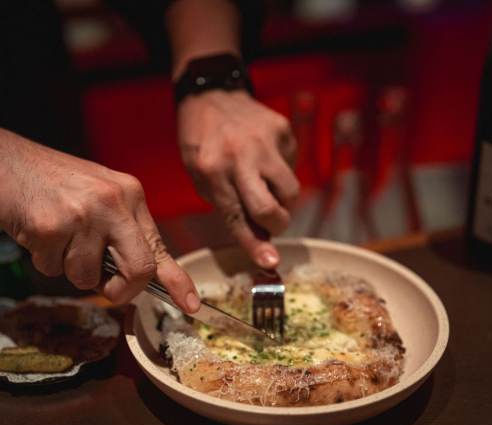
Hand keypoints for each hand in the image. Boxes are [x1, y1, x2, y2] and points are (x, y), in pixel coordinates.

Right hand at [0, 142, 199, 312]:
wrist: (2, 159)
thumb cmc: (53, 182)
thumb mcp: (100, 194)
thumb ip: (122, 230)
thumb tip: (139, 273)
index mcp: (130, 196)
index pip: (160, 246)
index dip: (178, 281)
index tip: (191, 305)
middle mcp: (113, 203)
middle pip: (138, 270)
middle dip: (121, 289)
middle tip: (106, 287)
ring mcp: (83, 215)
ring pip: (87, 277)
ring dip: (69, 268)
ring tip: (57, 236)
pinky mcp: (51, 227)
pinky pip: (53, 269)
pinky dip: (43, 259)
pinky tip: (38, 231)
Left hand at [177, 90, 298, 267]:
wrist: (212, 93)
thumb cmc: (201, 142)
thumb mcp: (199, 175)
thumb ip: (226, 205)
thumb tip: (260, 240)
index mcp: (212, 169)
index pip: (237, 216)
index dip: (255, 245)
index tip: (271, 264)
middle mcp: (241, 155)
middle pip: (271, 207)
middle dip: (276, 224)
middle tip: (271, 221)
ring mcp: (265, 140)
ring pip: (291, 190)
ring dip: (283, 200)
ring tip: (266, 187)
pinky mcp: (283, 130)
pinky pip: (291, 165)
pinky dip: (280, 172)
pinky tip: (264, 159)